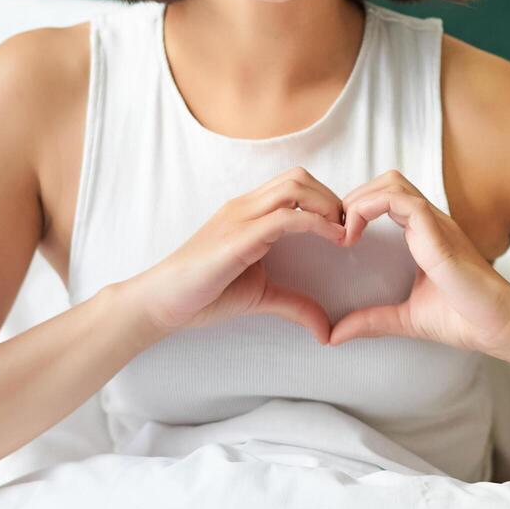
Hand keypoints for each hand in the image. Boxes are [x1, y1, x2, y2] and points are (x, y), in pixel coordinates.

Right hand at [123, 167, 346, 344]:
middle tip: (349, 228)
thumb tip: (326, 331)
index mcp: (248, 213)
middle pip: (299, 177)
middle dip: (331, 197)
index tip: (345, 227)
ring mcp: (240, 218)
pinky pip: (285, 217)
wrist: (161, 302)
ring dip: (328, 204)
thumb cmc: (203, 294)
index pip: (294, 184)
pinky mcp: (238, 238)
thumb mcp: (260, 296)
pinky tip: (334, 239)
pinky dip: (317, 223)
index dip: (325, 199)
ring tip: (344, 232)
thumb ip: (294, 304)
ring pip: (294, 187)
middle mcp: (244, 207)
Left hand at [328, 170, 509, 353]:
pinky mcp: (438, 232)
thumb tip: (334, 335)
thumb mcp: (405, 318)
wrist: (499, 327)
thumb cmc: (463, 319)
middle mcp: (430, 222)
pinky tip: (353, 237)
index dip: (358, 207)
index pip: (387, 197)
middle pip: (387, 182)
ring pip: (391, 184)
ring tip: (343, 231)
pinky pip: (401, 200)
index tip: (339, 238)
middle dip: (354, 197)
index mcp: (425, 234)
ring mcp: (436, 223)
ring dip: (359, 200)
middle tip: (336, 231)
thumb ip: (371, 321)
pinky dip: (369, 208)